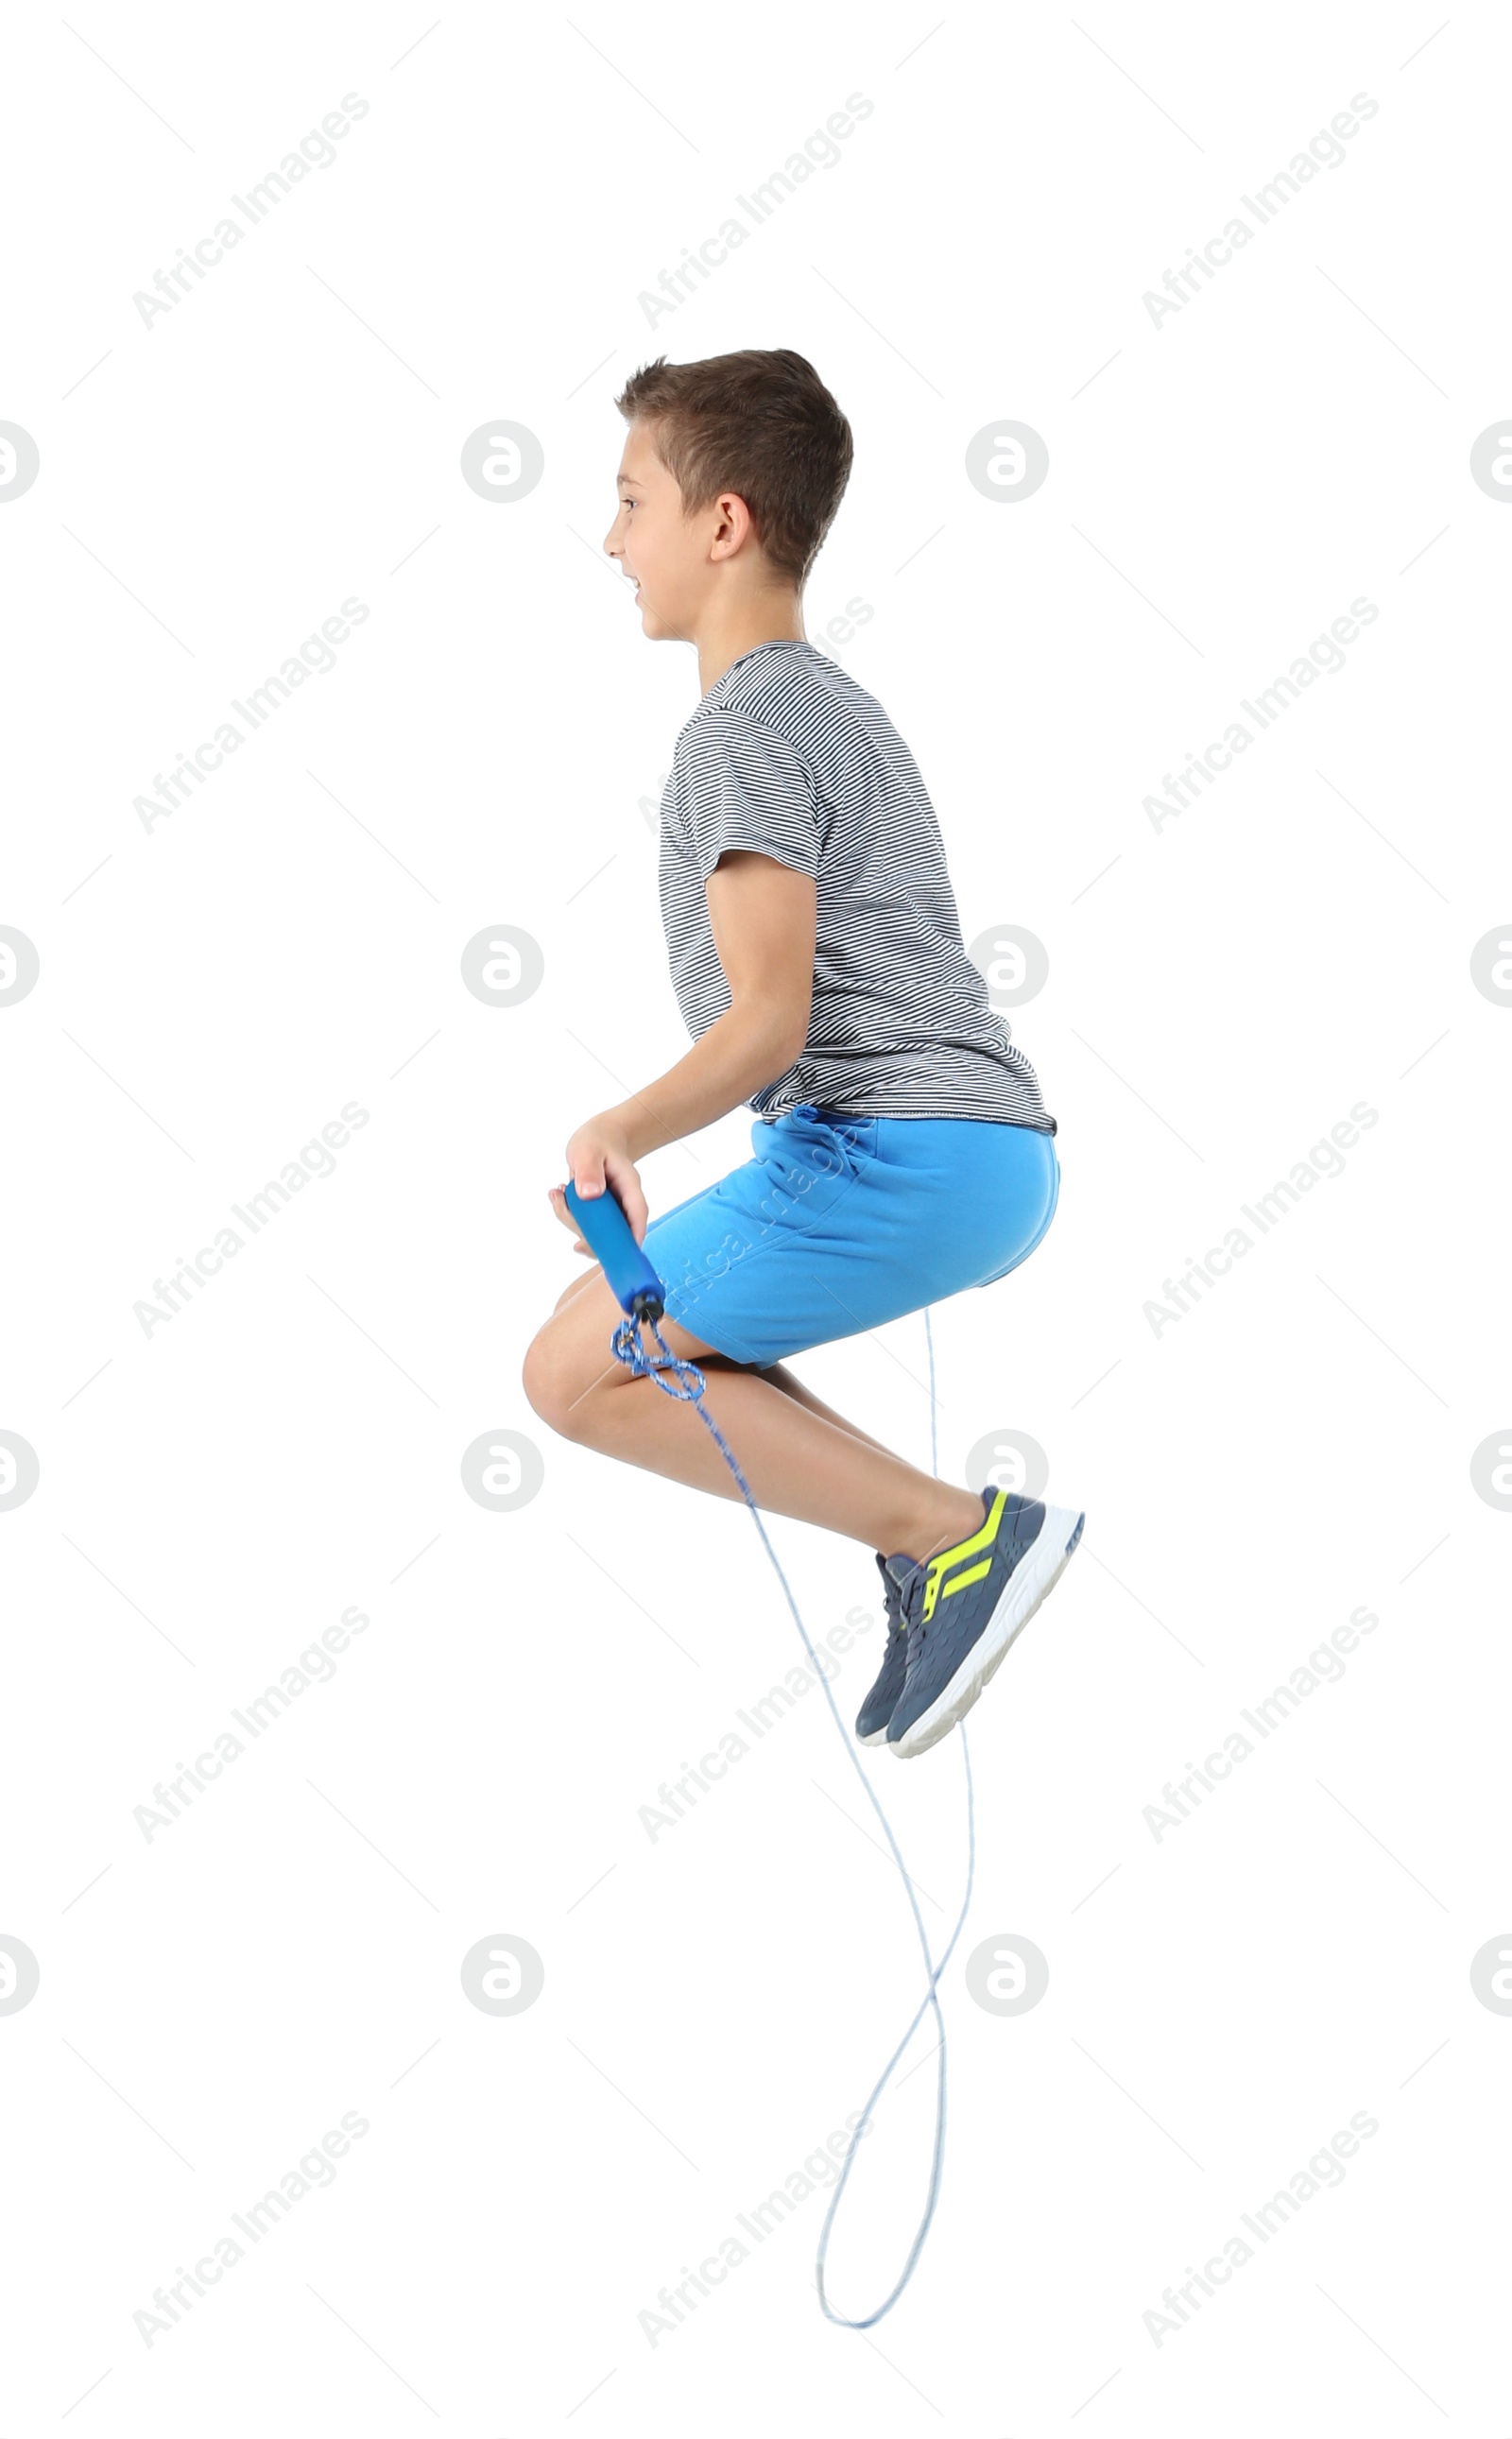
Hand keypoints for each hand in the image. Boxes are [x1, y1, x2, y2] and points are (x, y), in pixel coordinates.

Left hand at [546, 1113, 648, 1254]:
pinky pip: (584, 1224)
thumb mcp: (588, 1151)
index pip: (637, 1215)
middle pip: (614, 1231)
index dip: (632, 1236)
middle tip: (561, 1207)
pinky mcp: (598, 1213)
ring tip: (557, 1194)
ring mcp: (611, 1211)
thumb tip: (589, 1194)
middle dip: (584, 1230)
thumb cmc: (597, 1141)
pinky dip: (567, 1214)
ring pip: (595, 1231)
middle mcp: (623, 1203)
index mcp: (629, 1187)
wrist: (598, 1138)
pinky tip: (558, 1195)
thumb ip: (588, 1170)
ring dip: (570, 1219)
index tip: (620, 1253)